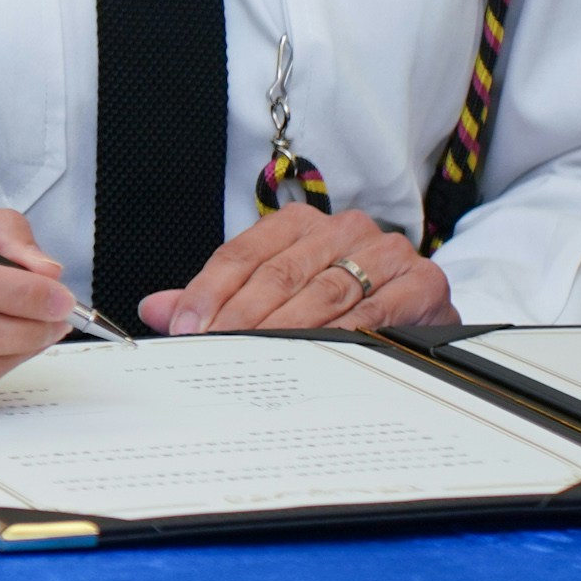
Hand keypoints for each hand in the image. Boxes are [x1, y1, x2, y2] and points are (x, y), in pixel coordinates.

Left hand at [141, 206, 452, 338]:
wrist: (423, 307)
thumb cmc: (342, 299)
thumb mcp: (277, 292)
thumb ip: (218, 299)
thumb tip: (156, 309)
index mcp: (300, 223)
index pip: (243, 254)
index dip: (209, 292)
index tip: (184, 327)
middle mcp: (343, 229)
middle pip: (278, 274)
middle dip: (241, 317)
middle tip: (215, 349)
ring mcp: (385, 253)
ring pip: (322, 293)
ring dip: (284, 330)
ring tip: (256, 357)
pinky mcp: (422, 283)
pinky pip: (374, 313)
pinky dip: (343, 335)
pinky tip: (318, 356)